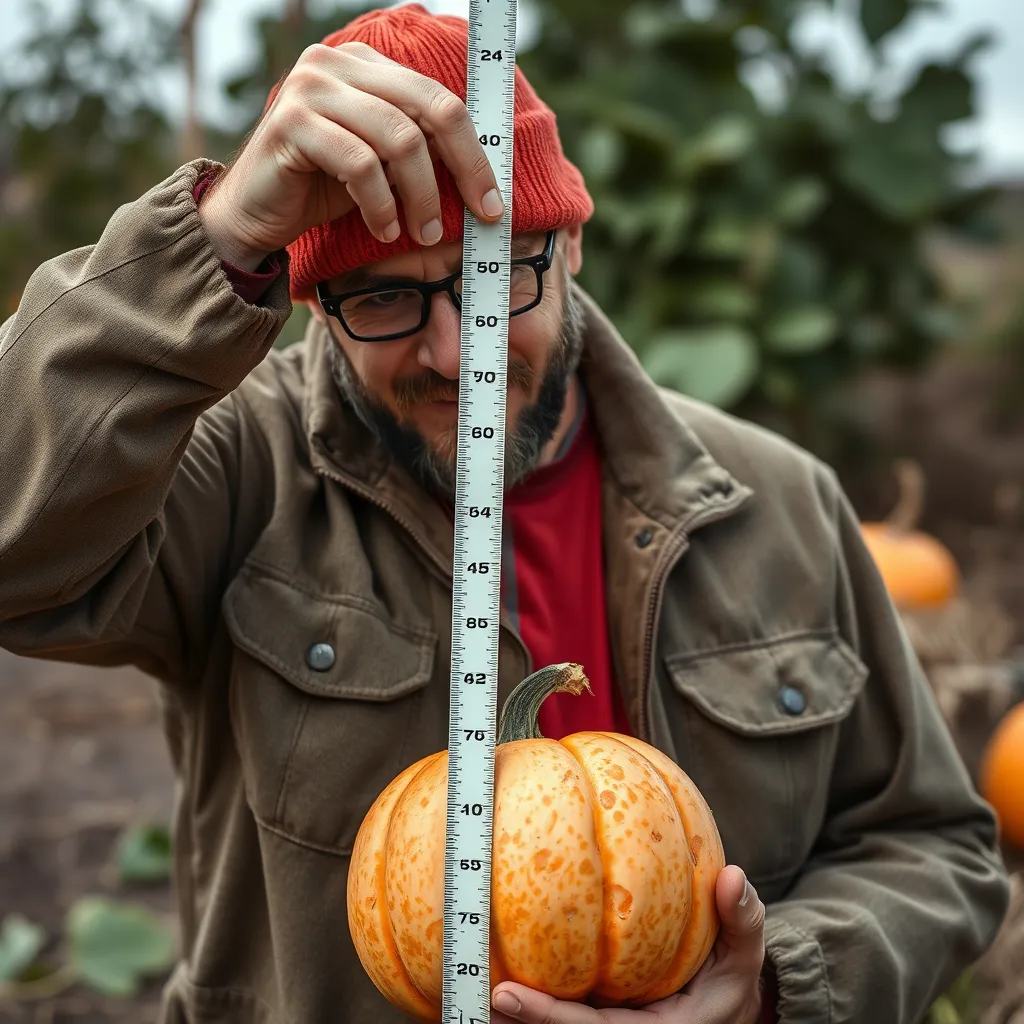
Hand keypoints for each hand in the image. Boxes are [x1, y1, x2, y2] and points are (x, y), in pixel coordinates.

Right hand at [198, 41, 503, 269]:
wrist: (255, 213)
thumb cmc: (323, 190)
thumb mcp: (384, 167)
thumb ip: (421, 151)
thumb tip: (483, 171)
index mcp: (367, 66)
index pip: (440, 99)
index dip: (475, 153)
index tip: (493, 204)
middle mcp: (338, 63)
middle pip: (429, 108)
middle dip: (462, 169)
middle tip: (475, 217)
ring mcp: (312, 86)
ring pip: (398, 138)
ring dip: (419, 196)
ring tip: (420, 232)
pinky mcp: (291, 121)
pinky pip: (359, 163)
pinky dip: (381, 204)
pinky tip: (382, 229)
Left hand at [490, 866, 765, 1023]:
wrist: (728, 1015)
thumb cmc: (729, 983)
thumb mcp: (743, 958)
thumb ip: (740, 921)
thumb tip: (731, 876)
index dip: (546, 1017)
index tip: (505, 994)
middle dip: (514, 1022)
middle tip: (469, 992)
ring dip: (511, 1016)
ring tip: (464, 983)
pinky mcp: (597, 1018)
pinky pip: (563, 1013)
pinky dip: (526, 1002)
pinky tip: (490, 969)